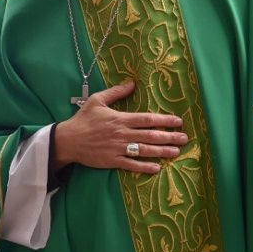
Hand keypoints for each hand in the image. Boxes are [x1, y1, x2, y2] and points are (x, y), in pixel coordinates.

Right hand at [52, 80, 187, 173]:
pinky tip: (157, 168)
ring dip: (162, 151)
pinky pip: (131, 165)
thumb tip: (132, 83)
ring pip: (144, 150)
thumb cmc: (83, 119)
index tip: (178, 121)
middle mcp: (122, 134)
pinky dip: (144, 167)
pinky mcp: (112, 161)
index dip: (164, 120)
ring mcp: (118, 149)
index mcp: (120, 119)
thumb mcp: (97, 100)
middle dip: (169, 137)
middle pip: (150, 135)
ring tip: (176, 151)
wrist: (68, 140)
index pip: (147, 119)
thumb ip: (116, 92)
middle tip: (184, 138)